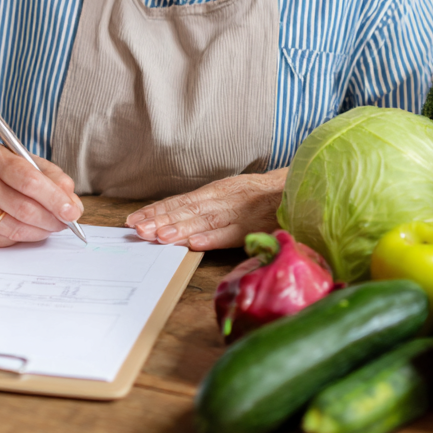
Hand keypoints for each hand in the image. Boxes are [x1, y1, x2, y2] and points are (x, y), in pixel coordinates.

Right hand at [0, 143, 83, 246]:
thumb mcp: (19, 158)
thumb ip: (48, 175)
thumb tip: (71, 202)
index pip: (29, 180)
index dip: (54, 198)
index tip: (72, 210)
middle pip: (23, 208)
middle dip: (52, 218)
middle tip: (67, 221)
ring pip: (14, 229)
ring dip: (40, 231)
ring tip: (52, 225)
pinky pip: (2, 240)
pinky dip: (22, 237)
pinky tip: (28, 229)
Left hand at [125, 169, 286, 250]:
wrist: (299, 189)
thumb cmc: (261, 197)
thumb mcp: (231, 196)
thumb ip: (207, 208)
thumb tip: (175, 222)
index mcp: (218, 191)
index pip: (181, 201)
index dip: (157, 210)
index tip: (133, 219)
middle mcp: (225, 198)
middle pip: (188, 210)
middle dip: (161, 220)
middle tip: (138, 230)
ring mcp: (241, 212)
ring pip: (206, 221)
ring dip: (181, 229)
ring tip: (159, 236)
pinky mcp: (257, 227)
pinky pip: (233, 234)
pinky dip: (214, 238)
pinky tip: (195, 243)